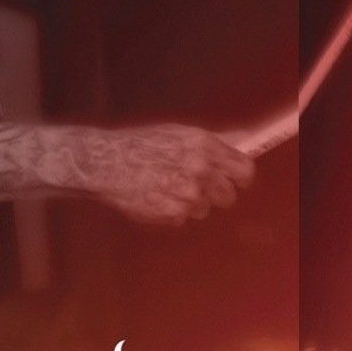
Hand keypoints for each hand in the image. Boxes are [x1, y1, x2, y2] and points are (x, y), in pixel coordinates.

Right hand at [87, 123, 255, 226]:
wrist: (107, 162)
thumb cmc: (142, 144)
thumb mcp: (178, 133)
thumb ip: (214, 139)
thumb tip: (245, 137)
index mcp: (204, 145)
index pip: (245, 170)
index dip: (239, 177)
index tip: (231, 180)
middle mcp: (201, 169)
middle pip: (228, 195)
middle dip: (214, 193)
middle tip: (192, 185)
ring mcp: (188, 194)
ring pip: (205, 208)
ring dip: (190, 203)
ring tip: (166, 187)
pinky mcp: (174, 213)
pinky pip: (184, 217)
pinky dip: (172, 211)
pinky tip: (156, 196)